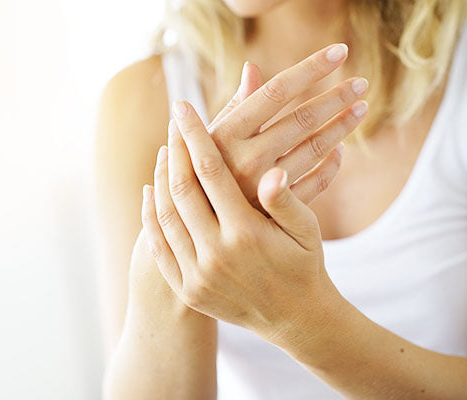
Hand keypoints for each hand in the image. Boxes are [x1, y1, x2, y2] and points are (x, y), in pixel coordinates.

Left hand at [141, 103, 343, 346]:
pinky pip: (159, 246)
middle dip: (175, 150)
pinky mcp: (187, 289)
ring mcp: (197, 274)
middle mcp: (215, 254)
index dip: (195, 136)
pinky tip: (150, 193)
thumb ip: (289, 200)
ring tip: (164, 152)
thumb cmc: (304, 265)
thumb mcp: (307, 231)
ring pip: (164, 215)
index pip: (210, 171)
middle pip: (181, 188)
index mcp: (245, 234)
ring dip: (160, 179)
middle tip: (173, 125)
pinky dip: (150, 217)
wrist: (294, 319)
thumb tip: (273, 172)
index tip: (184, 109)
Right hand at [206, 43, 367, 210]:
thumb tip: (251, 67)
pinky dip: (332, 165)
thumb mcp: (207, 139)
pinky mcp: (277, 211)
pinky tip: (340, 150)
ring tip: (360, 109)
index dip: (311, 69)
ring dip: (342, 126)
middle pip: (301, 119)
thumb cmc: (200, 174)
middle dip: (337, 97)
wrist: (194, 228)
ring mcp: (263, 186)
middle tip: (361, 83)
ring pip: (314, 149)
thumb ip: (234, 107)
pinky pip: (316, 183)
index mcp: (226, 134)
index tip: (340, 51)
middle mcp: (245, 158)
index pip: (276, 92)